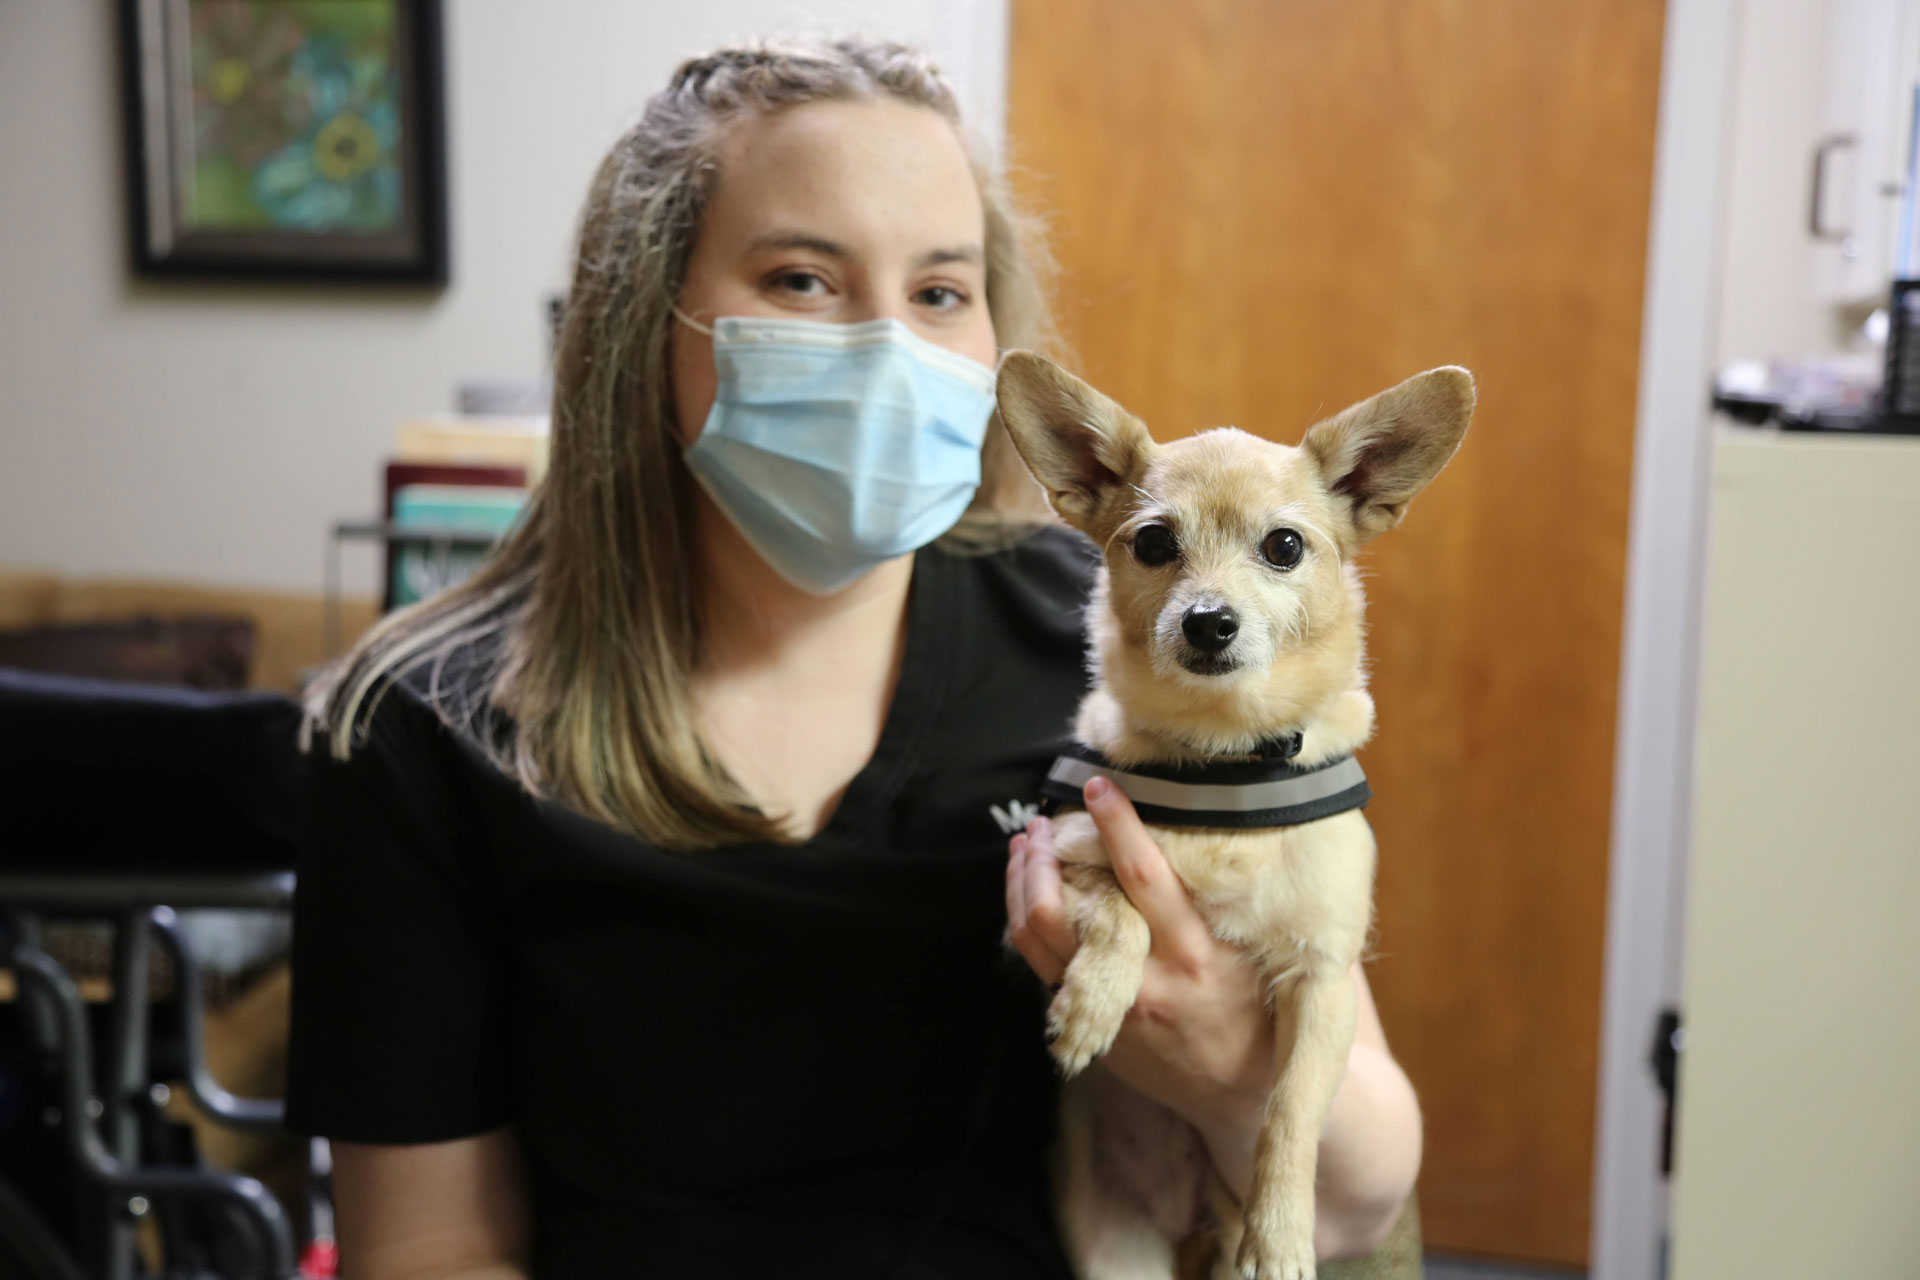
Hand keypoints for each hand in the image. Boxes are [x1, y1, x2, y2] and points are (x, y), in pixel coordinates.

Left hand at [1004, 775, 1276, 1131]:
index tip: (1097, 786)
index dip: (1115, 824)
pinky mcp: (1088, 1027)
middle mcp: (1145, 981)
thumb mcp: (1248, 951)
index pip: (1142, 875)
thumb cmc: (1253, 1007)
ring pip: (1036, 938)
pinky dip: (1028, 922)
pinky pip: (1040, 967)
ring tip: (1026, 847)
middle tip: (1042, 822)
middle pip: (1061, 910)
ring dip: (1021, 884)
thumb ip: (1209, 903)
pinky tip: (1031, 894)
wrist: (1238, 1094)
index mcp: (1194, 953)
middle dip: (1040, 857)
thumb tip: (1174, 828)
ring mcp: (1108, 1008)